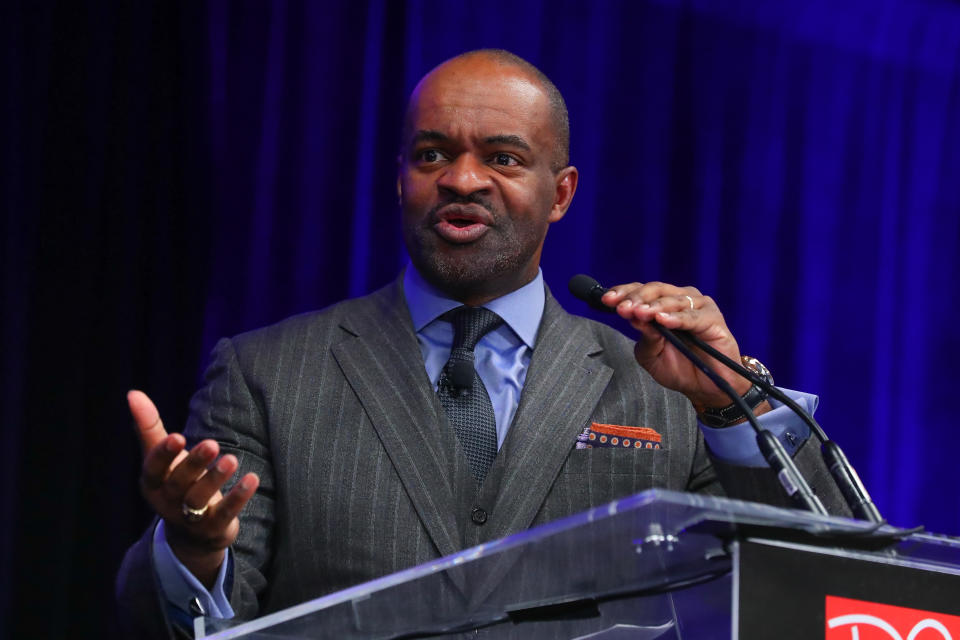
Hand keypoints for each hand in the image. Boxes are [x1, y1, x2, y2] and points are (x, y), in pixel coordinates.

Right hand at [128, 389, 259, 586]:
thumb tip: (133, 393)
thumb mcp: (161, 458)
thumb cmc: (175, 482)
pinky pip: (226, 513)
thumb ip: (149, 427)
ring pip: (200, 499)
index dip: (164, 454)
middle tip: (212, 444)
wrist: (191, 533)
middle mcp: (167, 502)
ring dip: (216, 479)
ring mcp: (190, 518)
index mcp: (153, 483)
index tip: (177, 436)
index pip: (154, 468)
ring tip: (232, 460)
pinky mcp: (213, 528)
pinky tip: (252, 479)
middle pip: (179, 482)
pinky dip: (238, 497)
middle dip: (194, 463)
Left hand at [601, 282, 752, 411]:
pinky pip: (692, 317)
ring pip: (672, 299)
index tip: (607, 301)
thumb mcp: (651, 355)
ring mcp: (698, 307)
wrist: (706, 389)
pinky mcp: (714, 319)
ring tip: (641, 313)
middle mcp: (680, 300)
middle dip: (636, 298)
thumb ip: (643, 336)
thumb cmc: (678, 368)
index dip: (623, 293)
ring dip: (654, 306)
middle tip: (623, 308)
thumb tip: (632, 317)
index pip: (640, 291)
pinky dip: (676, 317)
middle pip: (655, 289)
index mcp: (662, 304)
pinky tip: (663, 320)